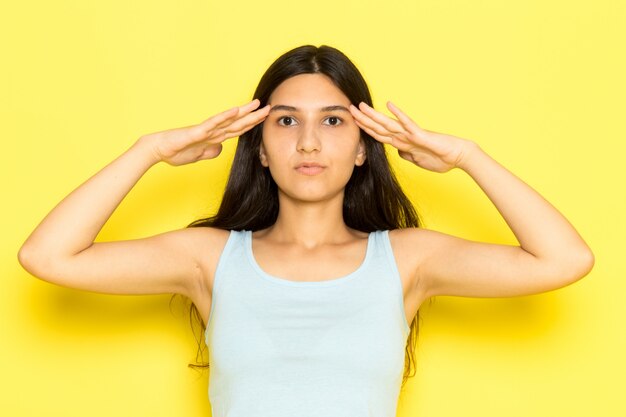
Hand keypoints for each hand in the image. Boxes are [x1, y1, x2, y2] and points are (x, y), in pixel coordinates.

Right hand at [140, 99, 269, 165]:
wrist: (158, 150)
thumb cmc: (175, 152)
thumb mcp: (198, 156)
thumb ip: (210, 152)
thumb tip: (220, 149)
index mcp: (214, 138)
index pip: (237, 130)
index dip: (251, 124)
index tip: (264, 119)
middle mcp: (212, 131)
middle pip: (238, 123)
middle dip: (254, 116)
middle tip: (269, 107)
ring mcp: (206, 130)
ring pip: (229, 120)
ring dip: (244, 112)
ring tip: (257, 104)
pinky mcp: (197, 132)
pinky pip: (214, 123)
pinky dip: (225, 117)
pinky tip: (235, 110)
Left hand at [349, 101, 474, 172]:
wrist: (458, 156)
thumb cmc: (440, 158)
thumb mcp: (417, 160)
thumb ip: (407, 155)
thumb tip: (398, 152)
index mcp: (402, 143)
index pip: (378, 135)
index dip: (365, 128)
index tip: (353, 121)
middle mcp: (404, 136)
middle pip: (378, 127)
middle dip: (363, 119)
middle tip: (348, 108)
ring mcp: (411, 134)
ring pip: (388, 124)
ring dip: (373, 115)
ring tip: (361, 106)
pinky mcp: (420, 135)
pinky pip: (407, 123)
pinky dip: (398, 114)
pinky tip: (389, 105)